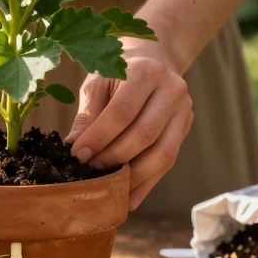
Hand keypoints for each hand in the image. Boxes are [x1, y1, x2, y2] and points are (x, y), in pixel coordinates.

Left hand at [66, 40, 192, 210]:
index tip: (77, 155)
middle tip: (89, 172)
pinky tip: (127, 198)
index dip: (99, 138)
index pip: (122, 112)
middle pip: (144, 135)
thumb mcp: (98, 82)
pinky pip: (168, 163)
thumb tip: (71, 149)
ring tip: (107, 189)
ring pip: (162, 154)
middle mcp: (173, 90)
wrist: (153, 58)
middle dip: (114, 158)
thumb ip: (88, 115)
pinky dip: (147, 184)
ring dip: (133, 177)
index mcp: (147, 71)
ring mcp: (185, 111)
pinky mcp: (186, 129)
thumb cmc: (117, 71)